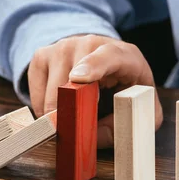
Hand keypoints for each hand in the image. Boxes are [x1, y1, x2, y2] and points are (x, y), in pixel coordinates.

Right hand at [27, 34, 162, 147]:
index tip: (79, 78)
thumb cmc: (128, 86)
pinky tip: (59, 107)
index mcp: (123, 55)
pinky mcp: (42, 55)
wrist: (107, 60)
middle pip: (71, 78)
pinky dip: (42, 107)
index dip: (93, 66)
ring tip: (72, 117)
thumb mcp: (143, 108)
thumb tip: (93, 136)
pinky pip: (35, 90)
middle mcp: (90, 43)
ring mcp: (63, 47)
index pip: (108, 55)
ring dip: (58, 112)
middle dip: (72, 109)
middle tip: (77, 130)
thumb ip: (127, 125)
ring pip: (51, 89)